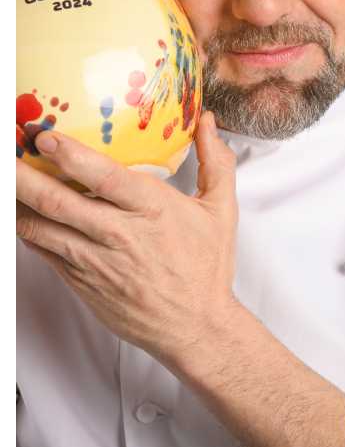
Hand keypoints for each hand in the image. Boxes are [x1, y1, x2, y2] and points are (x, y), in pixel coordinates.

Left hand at [15, 112, 238, 366]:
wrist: (195, 325)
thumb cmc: (207, 267)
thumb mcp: (221, 209)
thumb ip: (215, 161)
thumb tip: (207, 121)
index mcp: (154, 210)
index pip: (104, 178)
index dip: (70, 156)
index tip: (45, 137)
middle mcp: (119, 234)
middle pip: (57, 201)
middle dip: (22, 174)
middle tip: (7, 151)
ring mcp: (94, 260)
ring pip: (40, 226)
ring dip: (15, 201)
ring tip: (7, 179)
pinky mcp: (80, 280)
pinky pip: (42, 250)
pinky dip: (26, 228)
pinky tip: (19, 211)